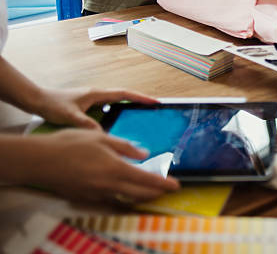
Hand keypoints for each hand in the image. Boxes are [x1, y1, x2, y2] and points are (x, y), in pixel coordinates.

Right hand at [25, 129, 179, 202]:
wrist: (39, 161)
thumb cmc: (69, 144)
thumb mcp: (102, 137)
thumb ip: (125, 147)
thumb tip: (143, 154)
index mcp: (116, 169)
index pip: (147, 181)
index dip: (164, 184)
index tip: (176, 185)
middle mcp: (108, 186)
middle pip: (140, 194)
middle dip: (157, 193)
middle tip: (167, 188)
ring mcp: (97, 194)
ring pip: (126, 199)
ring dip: (141, 195)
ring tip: (150, 189)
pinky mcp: (86, 197)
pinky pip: (111, 200)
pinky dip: (123, 197)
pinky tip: (124, 190)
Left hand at [34, 88, 157, 130]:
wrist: (37, 100)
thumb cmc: (52, 105)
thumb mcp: (70, 116)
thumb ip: (87, 124)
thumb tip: (103, 134)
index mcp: (97, 94)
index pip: (124, 94)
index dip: (141, 98)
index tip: (155, 102)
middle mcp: (97, 94)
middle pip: (124, 96)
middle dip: (139, 100)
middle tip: (153, 107)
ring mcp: (92, 99)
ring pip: (116, 101)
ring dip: (129, 105)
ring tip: (140, 113)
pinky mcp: (88, 105)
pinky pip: (108, 106)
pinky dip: (118, 111)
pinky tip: (118, 120)